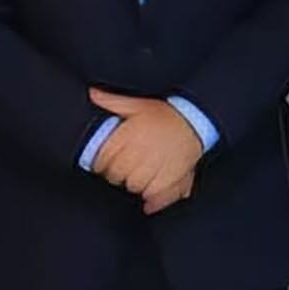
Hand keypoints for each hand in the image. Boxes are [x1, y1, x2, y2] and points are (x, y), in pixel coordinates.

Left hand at [88, 89, 204, 211]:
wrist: (195, 121)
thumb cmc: (166, 114)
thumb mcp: (138, 104)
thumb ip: (113, 101)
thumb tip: (93, 94)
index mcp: (129, 134)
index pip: (104, 158)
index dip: (101, 163)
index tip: (103, 163)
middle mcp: (140, 151)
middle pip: (116, 175)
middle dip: (115, 174)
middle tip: (120, 170)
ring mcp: (155, 165)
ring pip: (132, 186)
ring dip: (132, 183)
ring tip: (136, 175)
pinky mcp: (170, 177)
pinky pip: (152, 194)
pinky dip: (149, 195)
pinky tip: (149, 188)